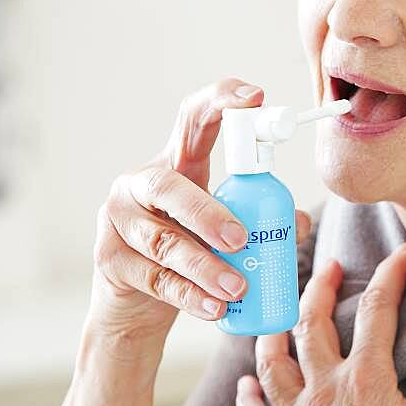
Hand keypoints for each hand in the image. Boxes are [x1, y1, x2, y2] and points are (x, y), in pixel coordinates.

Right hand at [88, 77, 311, 343]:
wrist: (137, 305)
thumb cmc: (190, 252)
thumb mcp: (222, 230)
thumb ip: (261, 218)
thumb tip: (296, 221)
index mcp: (176, 163)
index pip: (193, 120)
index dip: (221, 101)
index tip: (255, 98)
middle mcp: (140, 183)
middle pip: (169, 186)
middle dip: (207, 212)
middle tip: (242, 240)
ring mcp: (117, 219)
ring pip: (163, 241)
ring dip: (204, 266)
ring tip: (237, 288)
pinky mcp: (108, 259)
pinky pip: (154, 278)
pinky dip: (189, 295)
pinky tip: (215, 308)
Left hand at [236, 242, 405, 405]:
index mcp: (367, 381)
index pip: (377, 310)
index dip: (390, 276)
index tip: (402, 256)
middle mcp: (325, 393)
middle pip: (311, 324)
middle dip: (320, 287)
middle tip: (330, 265)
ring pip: (273, 362)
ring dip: (276, 330)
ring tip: (283, 312)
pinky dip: (249, 397)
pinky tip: (248, 382)